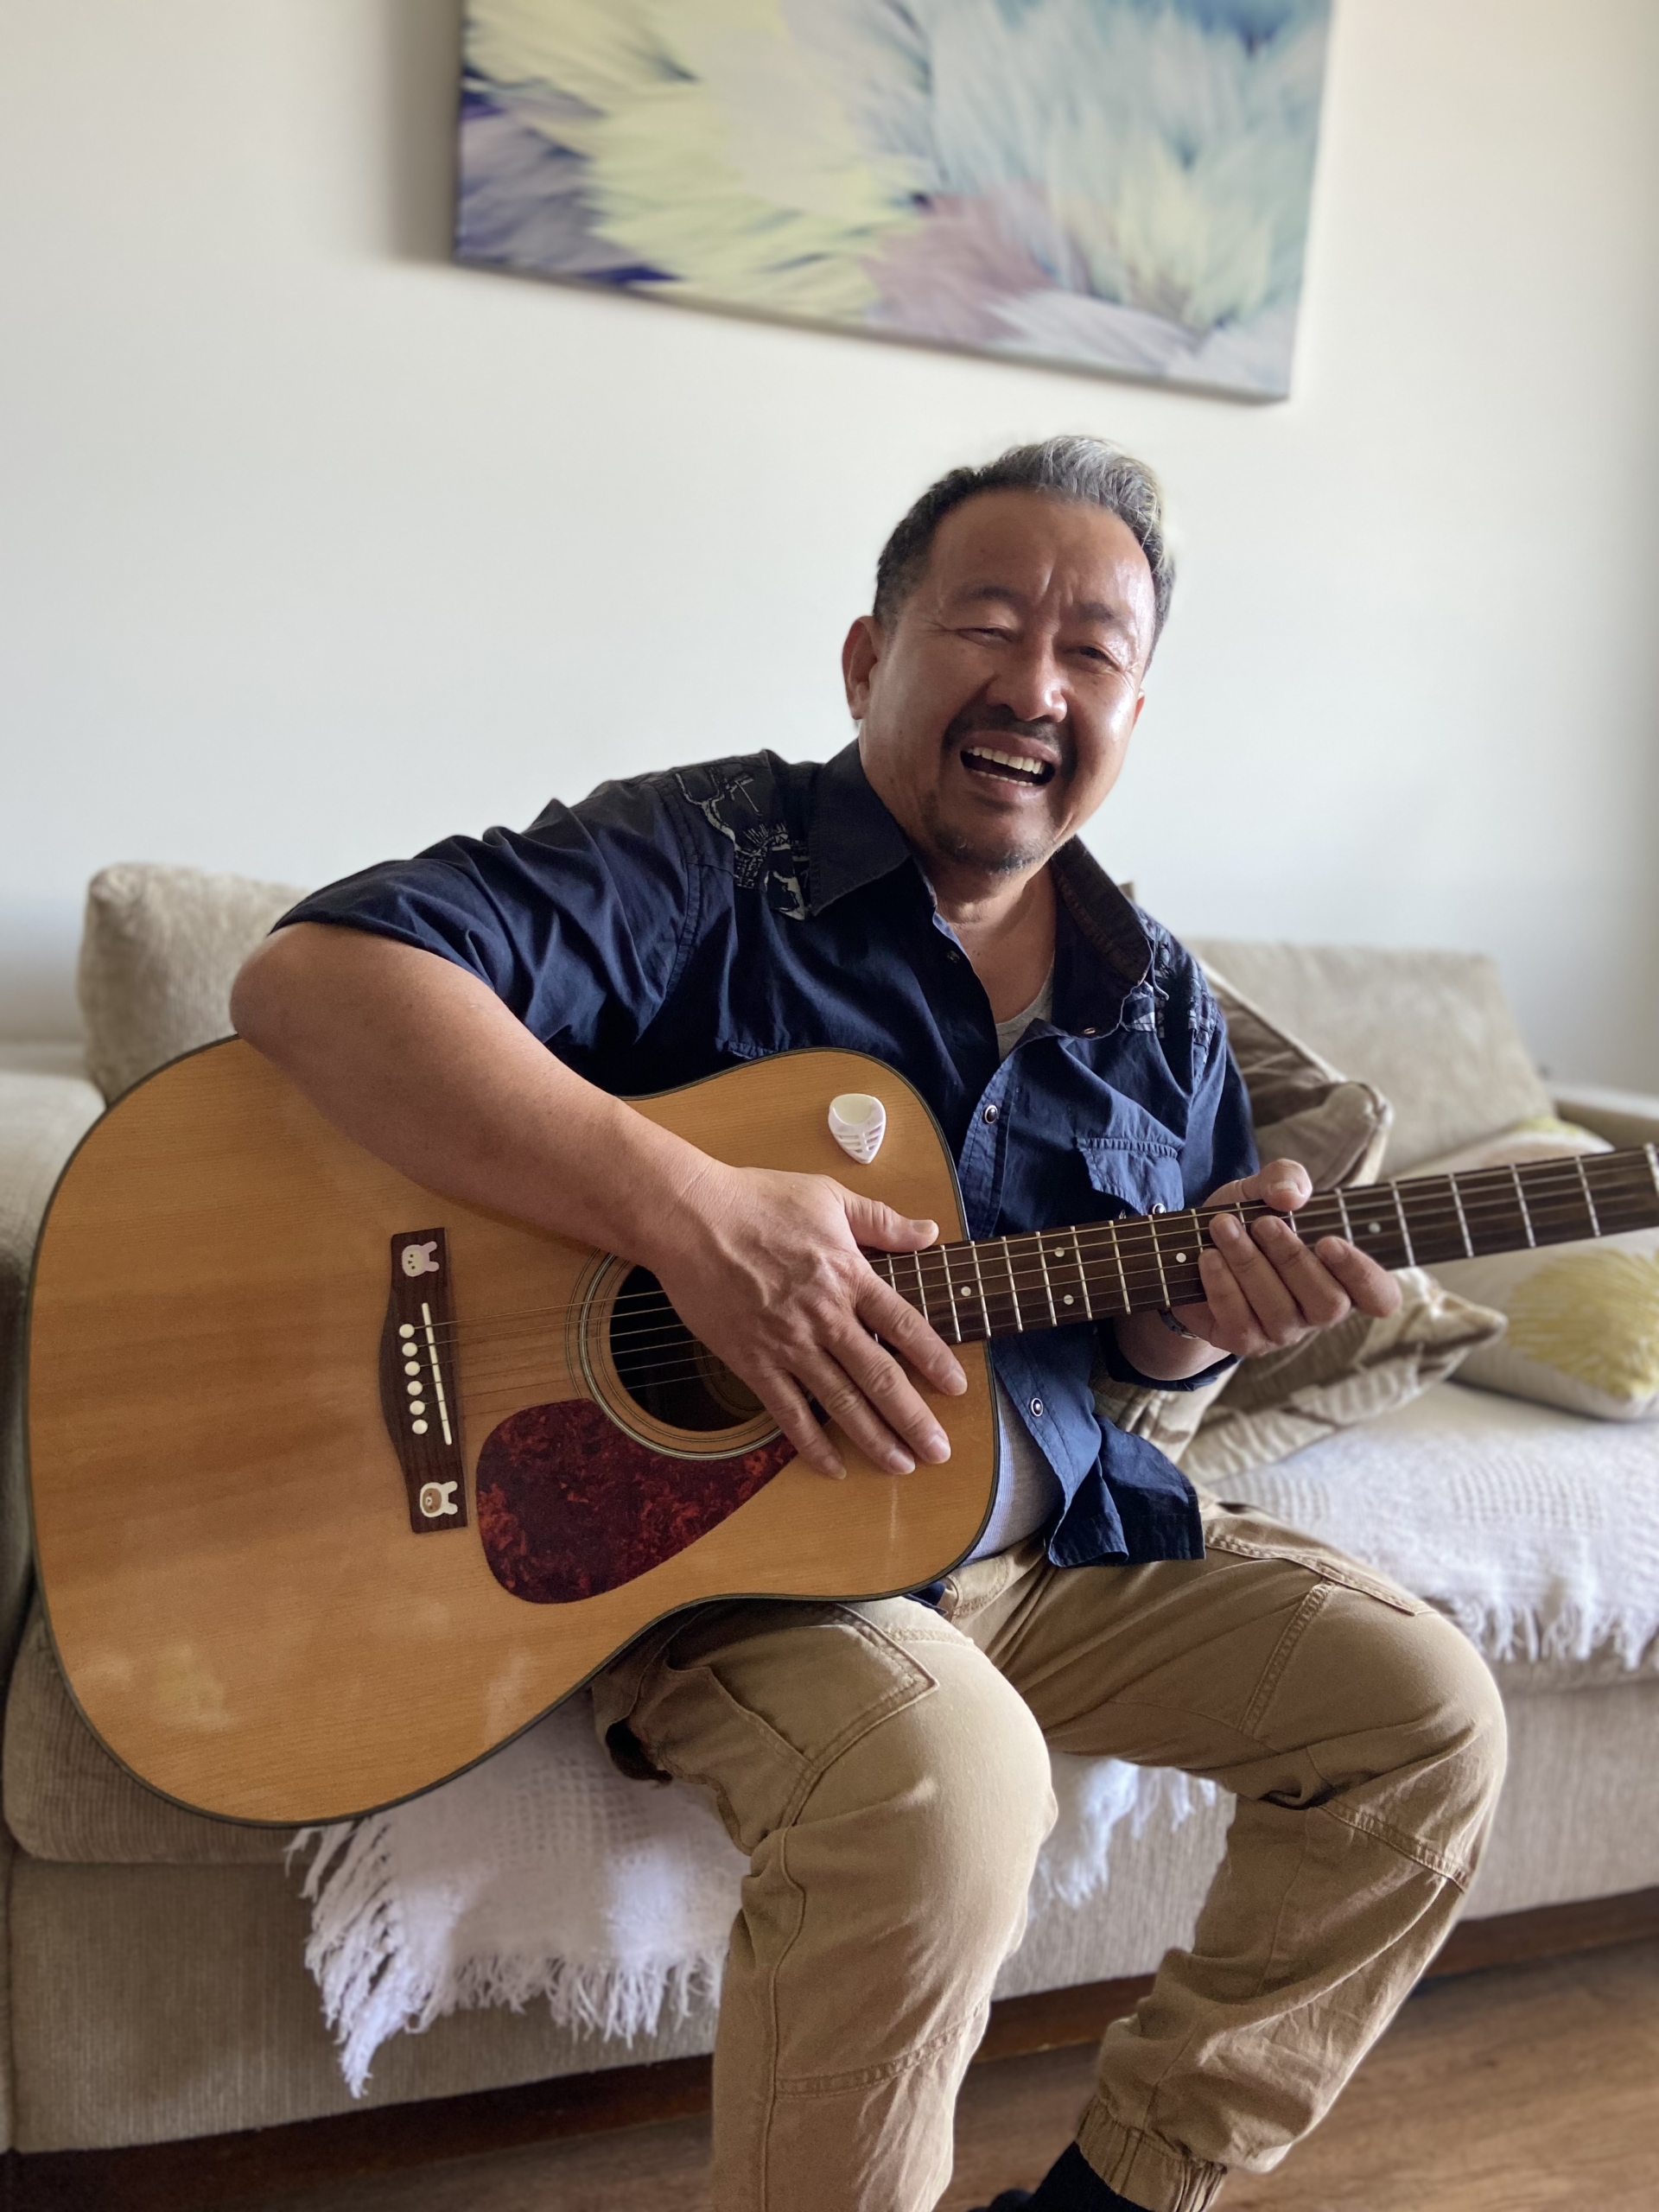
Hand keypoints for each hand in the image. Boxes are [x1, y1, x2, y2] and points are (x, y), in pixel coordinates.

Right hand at [643, 1163, 967, 1479]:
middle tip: (938, 1451)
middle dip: (913, 1419)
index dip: (934, 1359)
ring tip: (900, 1466)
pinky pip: (787, 1411)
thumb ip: (881, 1220)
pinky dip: (812, 1442)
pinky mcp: (751, 1360)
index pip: (904, 1325)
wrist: (690, 1218)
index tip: (957, 1387)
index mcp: (848, 1275)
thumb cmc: (758, 1200)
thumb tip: (929, 1231)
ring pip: (840, 1401)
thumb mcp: (828, 1197)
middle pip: (879, 1376)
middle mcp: (824, 1316)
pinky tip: (833, 1466)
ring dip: (873, 1438)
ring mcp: (787, 1343)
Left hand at [1169, 1158, 1401, 1358]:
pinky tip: (1209, 1257)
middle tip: (1263, 1223)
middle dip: (1293, 1259)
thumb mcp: (1264, 1189)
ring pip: (1280, 1311)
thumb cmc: (1246, 1221)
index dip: (1365, 1276)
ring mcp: (1283, 1332)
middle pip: (1329, 1303)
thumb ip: (1285, 1178)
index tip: (1330, 1242)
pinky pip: (1241, 1323)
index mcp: (1342, 1277)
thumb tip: (1291, 1196)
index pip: (1381, 1297)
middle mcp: (1318, 1311)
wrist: (1191, 1250)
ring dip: (1249, 1264)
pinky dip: (1223, 1286)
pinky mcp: (1244, 1341)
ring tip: (1223, 1227)